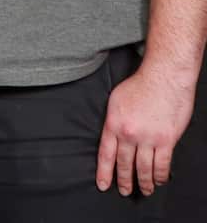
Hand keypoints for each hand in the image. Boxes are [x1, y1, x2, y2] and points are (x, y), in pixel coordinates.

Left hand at [95, 65, 194, 196]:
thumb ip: (113, 121)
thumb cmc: (140, 85)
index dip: (104, 172)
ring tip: (144, 190)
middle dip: (124, 180)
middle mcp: (129, 134)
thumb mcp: (115, 101)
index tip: (103, 185)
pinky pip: (162, 164)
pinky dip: (160, 175)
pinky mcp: (166, 140)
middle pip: (124, 164)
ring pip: (143, 168)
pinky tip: (159, 180)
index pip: (105, 154)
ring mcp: (148, 138)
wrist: (163, 78)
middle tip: (124, 191)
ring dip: (144, 182)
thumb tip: (112, 135)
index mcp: (113, 124)